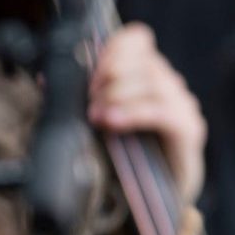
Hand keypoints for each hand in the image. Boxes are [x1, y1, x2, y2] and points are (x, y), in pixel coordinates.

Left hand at [89, 23, 205, 200]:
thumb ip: (81, 98)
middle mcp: (169, 83)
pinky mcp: (188, 128)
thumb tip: (46, 80)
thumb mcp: (101, 119)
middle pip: (142, 60)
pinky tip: (112, 122)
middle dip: (109, 75)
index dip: (114, 47)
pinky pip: (162, 111)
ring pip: (151, 82)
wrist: (160, 195)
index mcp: (149, 73)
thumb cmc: (128, 153)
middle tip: (88, 97)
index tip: (92, 69)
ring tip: (95, 115)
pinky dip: (133, 113)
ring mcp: (183, 104)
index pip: (138, 39)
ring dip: (117, 95)